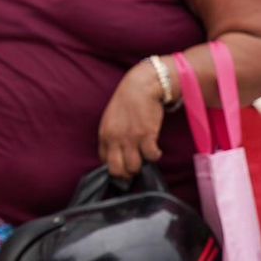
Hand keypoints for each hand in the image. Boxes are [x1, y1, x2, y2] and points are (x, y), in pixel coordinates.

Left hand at [98, 60, 165, 179]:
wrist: (141, 86)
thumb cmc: (126, 102)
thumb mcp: (111, 120)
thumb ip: (111, 137)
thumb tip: (116, 155)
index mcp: (104, 135)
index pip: (104, 162)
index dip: (115, 167)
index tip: (124, 166)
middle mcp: (115, 139)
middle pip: (117, 170)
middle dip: (127, 174)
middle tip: (136, 168)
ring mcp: (131, 138)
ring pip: (134, 167)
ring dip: (142, 166)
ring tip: (146, 157)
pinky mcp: (147, 135)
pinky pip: (151, 157)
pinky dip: (155, 156)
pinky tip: (156, 150)